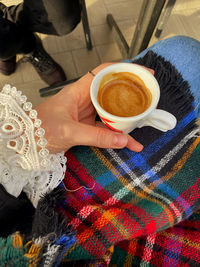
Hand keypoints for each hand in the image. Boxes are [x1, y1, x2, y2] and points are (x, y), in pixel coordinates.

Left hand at [36, 63, 152, 153]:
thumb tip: (124, 140)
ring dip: (126, 118)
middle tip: (148, 98)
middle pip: (112, 92)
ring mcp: (87, 114)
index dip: (123, 70)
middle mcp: (84, 99)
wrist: (26, 144)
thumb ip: (97, 136)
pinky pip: (106, 129)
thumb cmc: (41, 130)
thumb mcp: (70, 131)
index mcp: (79, 91)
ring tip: (144, 122)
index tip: (142, 73)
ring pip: (111, 112)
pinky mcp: (87, 128)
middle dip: (130, 94)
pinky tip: (128, 143)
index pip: (104, 72)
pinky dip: (117, 136)